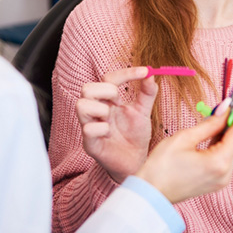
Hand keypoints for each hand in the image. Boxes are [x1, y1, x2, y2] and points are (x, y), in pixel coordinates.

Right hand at [76, 66, 157, 182]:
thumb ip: (147, 93)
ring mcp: (91, 126)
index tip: (144, 71)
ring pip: (81, 105)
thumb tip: (151, 73)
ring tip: (111, 117)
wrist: (135, 161)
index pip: (108, 78)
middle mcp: (97, 111)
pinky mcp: (90, 144)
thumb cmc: (135, 135)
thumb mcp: (143, 111)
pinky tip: (109, 133)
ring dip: (100, 107)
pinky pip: (87, 129)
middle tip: (119, 101)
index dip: (125, 72)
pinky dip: (101, 128)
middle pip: (87, 88)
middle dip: (106, 91)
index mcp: (108, 101)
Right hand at [136, 101, 232, 203]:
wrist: (150, 194)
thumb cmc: (161, 166)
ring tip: (223, 111)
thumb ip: (209, 123)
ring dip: (232, 129)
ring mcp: (223, 179)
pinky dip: (225, 141)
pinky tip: (218, 129)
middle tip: (232, 99)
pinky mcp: (217, 181)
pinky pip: (228, 157)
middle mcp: (226, 173)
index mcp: (219, 162)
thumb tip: (225, 107)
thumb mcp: (184, 138)